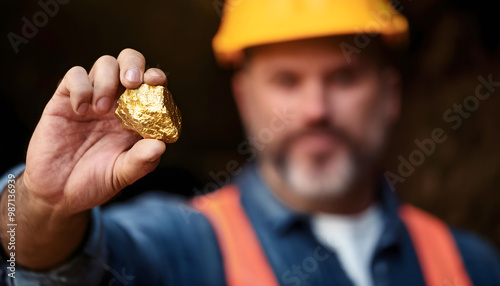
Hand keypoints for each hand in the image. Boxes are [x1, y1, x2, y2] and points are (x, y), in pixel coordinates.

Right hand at [23, 48, 166, 214]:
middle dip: (133, 65)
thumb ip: (141, 161)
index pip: (151, 85)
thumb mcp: (122, 175)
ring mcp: (92, 98)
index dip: (156, 77)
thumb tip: (160, 145)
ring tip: (102, 110)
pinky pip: (75, 76)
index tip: (155, 82)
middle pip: (129, 63)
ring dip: (107, 80)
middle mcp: (117, 102)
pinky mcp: (65, 100)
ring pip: (105, 64)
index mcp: (137, 116)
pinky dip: (81, 87)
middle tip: (131, 83)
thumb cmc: (95, 182)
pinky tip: (81, 110)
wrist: (57, 193)